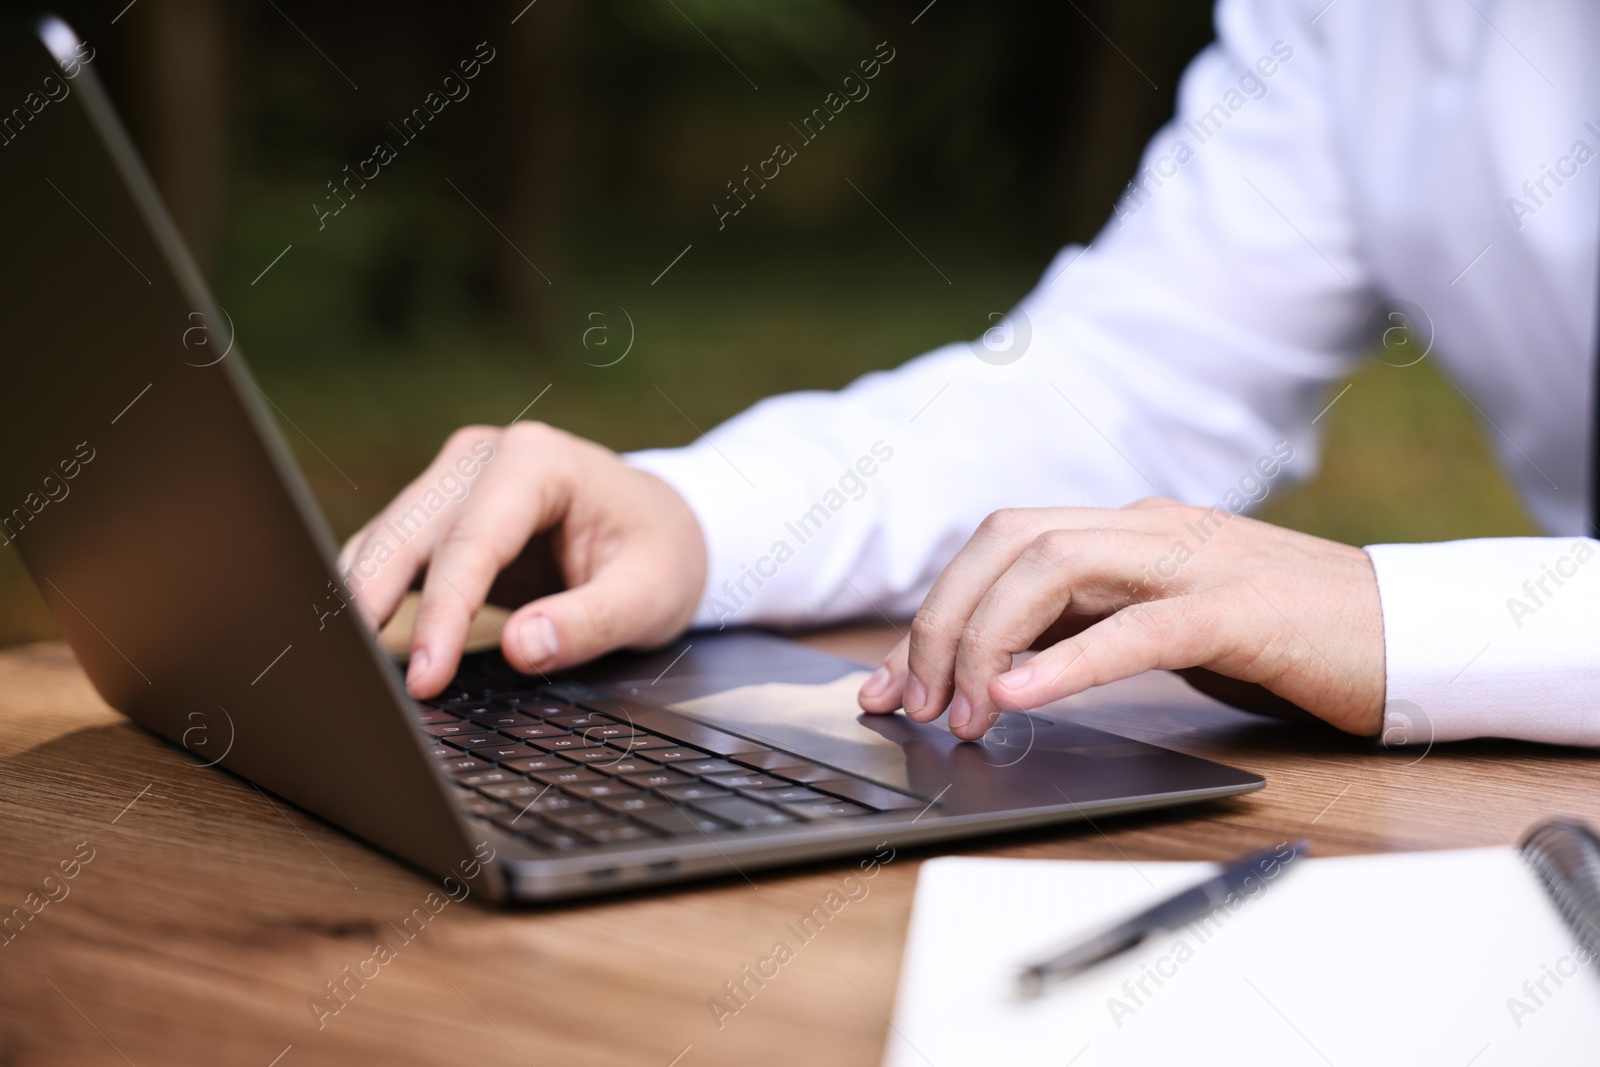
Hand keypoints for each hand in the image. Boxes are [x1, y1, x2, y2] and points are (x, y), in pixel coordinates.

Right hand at [338, 422, 706, 698]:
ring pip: (383, 540)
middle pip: (408, 533)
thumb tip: (524, 649)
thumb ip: (590, 623)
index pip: (473, 542)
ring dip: (355, 601)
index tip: (425, 677)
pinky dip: (365, 596)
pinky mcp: (438, 510)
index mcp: (537, 461)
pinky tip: (349, 645)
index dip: (443, 613)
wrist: (663, 527)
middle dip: (371, 605)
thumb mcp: (649, 597)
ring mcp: (453, 478)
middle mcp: (483, 457)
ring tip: (334, 666)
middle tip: (351, 680)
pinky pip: (388, 552)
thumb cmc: (660, 555)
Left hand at [855, 498, 1384, 739]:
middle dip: (939, 620)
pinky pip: (1137, 629)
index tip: (890, 683)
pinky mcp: (1239, 613)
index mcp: (1126, 532)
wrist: (1407, 635)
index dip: (933, 609)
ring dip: (985, 640)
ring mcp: (1193, 562)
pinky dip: (1066, 663)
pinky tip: (1018, 699)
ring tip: (960, 712)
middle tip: (911, 703)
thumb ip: (1083, 632)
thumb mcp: (1161, 628)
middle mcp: (1147, 530)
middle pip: (1006, 541)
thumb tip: (992, 674)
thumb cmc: (1281, 639)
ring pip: (1053, 565)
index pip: (1000, 545)